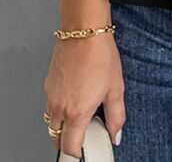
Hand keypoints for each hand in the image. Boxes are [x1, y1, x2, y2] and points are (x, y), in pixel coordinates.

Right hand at [44, 34, 124, 157]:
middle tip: (85, 132)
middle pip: (57, 138)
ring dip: (63, 124)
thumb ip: (116, 116)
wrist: (84, 30)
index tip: (87, 149)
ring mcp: (51, 95)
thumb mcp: (116, 88)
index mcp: (76, 112)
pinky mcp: (48, 84)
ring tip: (82, 110)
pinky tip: (75, 93)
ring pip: (52, 121)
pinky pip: (50, 104)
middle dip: (69, 140)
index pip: (70, 148)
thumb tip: (116, 134)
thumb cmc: (100, 55)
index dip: (78, 153)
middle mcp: (60, 107)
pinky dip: (60, 106)